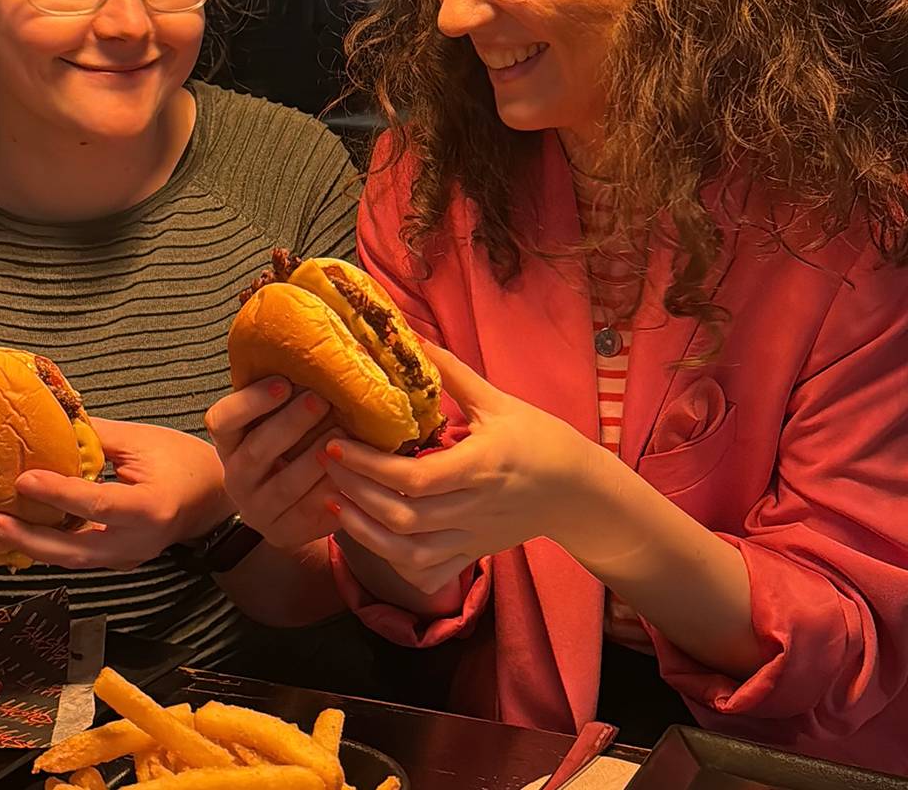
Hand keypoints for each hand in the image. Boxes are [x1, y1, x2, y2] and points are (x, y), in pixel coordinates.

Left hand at [0, 418, 232, 570]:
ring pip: (71, 560)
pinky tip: (21, 533)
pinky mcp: (119, 562)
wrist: (213, 495)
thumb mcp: (142, 440)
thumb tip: (51, 423)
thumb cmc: (182, 460)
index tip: (23, 478)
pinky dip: (49, 546)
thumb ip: (96, 437)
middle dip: (28, 536)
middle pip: (74, 549)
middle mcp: (137, 543)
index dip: (58, 493)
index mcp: (150, 507)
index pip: (96, 504)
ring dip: (31, 545)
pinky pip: (78, 557)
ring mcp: (128, 558)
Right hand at [204, 378, 340, 548]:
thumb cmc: (288, 445)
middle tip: (322, 400)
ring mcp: (257, 509)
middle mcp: (235, 476)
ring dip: (315, 458)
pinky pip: (307, 513)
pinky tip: (352, 470)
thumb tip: (323, 352)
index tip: (285, 381)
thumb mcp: (277, 419)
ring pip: (284, 485)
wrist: (283, 502)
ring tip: (343, 433)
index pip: (222, 420)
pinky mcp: (283, 533)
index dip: (251, 401)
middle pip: (255, 451)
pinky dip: (331, 490)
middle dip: (291, 424)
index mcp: (229, 442)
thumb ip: (288, 394)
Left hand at [324, 343, 594, 592]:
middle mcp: (473, 508)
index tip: (337, 444)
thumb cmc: (540, 438)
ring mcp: (472, 538)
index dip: (370, 466)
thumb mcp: (498, 400)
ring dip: (365, 533)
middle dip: (357, 493)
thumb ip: (450, 372)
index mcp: (481, 466)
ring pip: (409, 553)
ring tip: (336, 503)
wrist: (580, 490)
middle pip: (403, 516)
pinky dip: (395, 564)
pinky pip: (429, 573)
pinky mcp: (473, 554)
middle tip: (327, 465)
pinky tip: (372, 539)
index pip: (415, 477)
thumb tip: (409, 336)